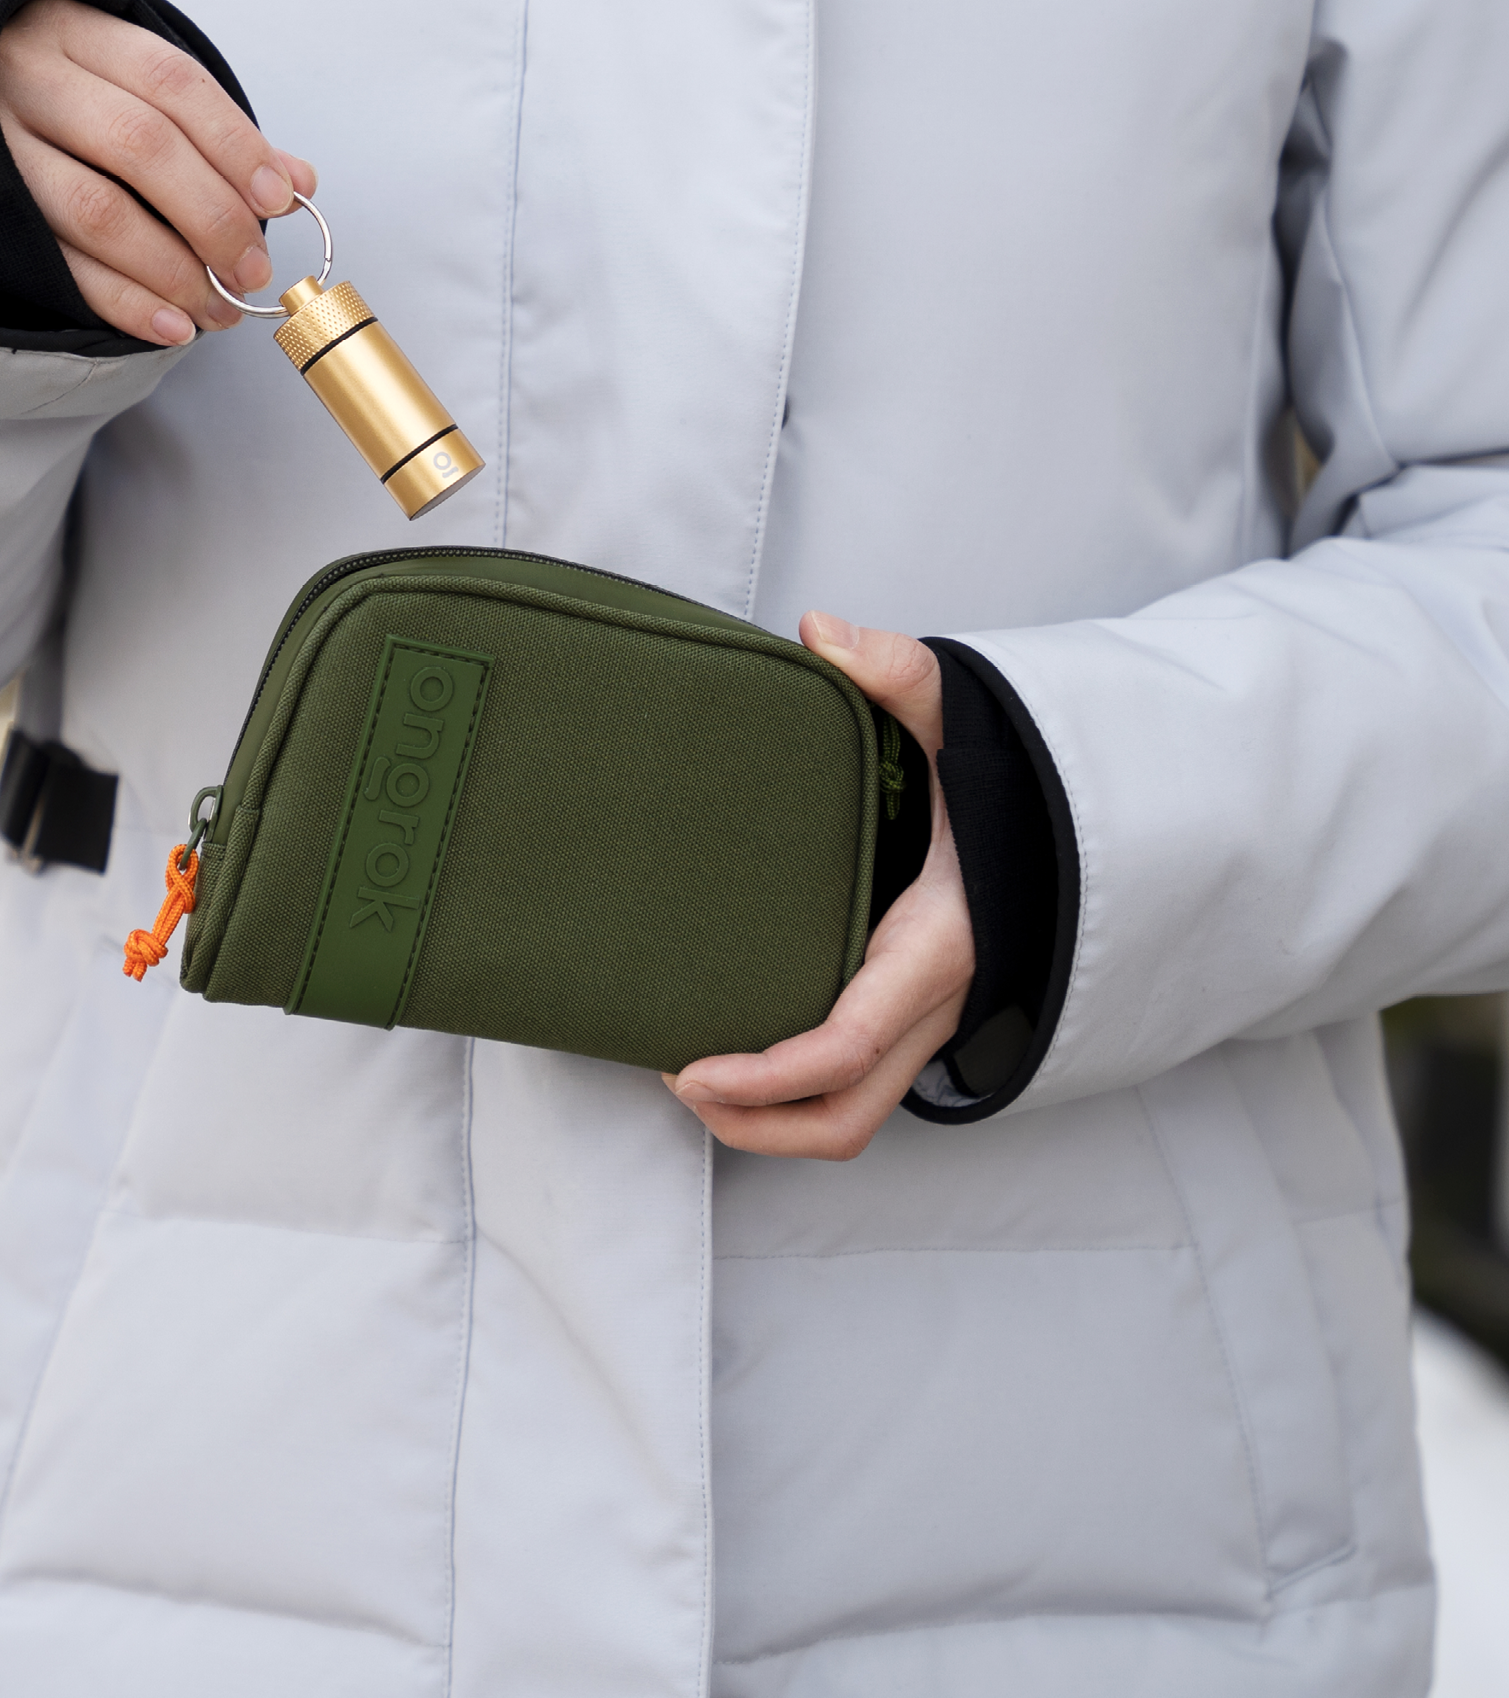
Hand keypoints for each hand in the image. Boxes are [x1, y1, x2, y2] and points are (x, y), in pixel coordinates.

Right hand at [0, 0, 317, 346]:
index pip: (172, 82)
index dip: (234, 145)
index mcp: (77, 32)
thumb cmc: (72, 97)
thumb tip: (299, 180)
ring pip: (99, 211)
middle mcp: (31, 80)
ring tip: (221, 308)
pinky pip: (63, 267)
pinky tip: (171, 326)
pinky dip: (125, 302)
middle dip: (211, 216)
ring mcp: (0, 146)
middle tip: (253, 268)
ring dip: (173, 271)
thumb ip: (217, 131)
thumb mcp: (135, 86)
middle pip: (139, 146)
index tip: (279, 199)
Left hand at [664, 614, 973, 1159]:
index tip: (690, 1070)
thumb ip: (897, 670)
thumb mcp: (958, 714)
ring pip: (856, 1113)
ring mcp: (931, 1018)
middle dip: (755, 1123)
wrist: (1079, 813)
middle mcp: (935, 1001)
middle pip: (846, 1114)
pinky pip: (863, 1080)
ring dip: (773, 1119)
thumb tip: (821, 632)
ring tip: (693, 1078)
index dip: (764, 1077)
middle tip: (675, 1081)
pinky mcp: (919, 1014)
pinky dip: (800, 1088)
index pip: (845, 1046)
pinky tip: (741, 1041)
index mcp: (935, 944)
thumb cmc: (1014, 775)